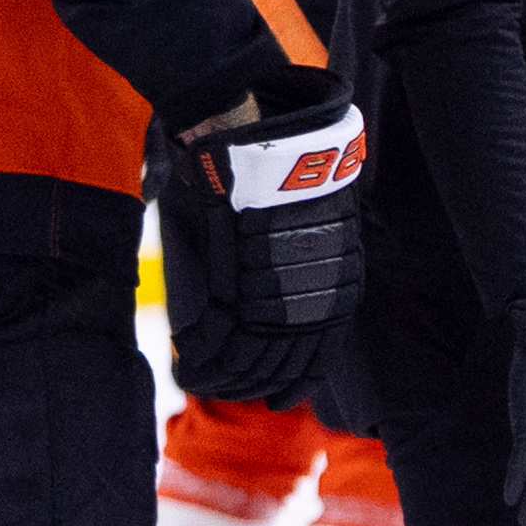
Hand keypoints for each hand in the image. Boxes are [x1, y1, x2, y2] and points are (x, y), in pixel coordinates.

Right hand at [155, 74, 369, 402]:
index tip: (280, 394)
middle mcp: (308, 289)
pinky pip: (221, 339)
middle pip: (285, 361)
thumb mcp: (307, 220)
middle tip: (238, 392)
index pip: (320, 348)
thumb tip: (278, 293)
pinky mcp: (231, 280)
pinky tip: (191, 369)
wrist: (250, 131)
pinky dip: (205, 361)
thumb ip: (297, 262)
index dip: (298, 377)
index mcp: (334, 277)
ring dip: (228, 378)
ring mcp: (269, 288)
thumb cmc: (273, 169)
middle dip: (259, 384)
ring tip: (209, 383)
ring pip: (251, 358)